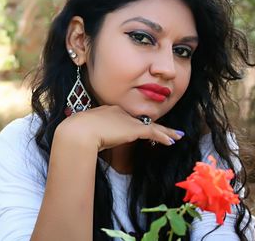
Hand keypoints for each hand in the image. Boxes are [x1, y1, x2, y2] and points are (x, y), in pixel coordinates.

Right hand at [57, 105, 183, 152]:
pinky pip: (153, 132)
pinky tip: (173, 141)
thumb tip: (93, 143)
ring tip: (177, 135)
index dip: (134, 124)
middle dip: (153, 126)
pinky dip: (164, 136)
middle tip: (165, 130)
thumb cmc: (77, 133)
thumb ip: (93, 134)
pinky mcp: (134, 129)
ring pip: (151, 126)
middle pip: (141, 120)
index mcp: (107, 111)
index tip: (140, 129)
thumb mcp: (85, 131)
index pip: (125, 117)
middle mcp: (120, 112)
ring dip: (165, 131)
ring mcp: (127, 120)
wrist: (79, 131)